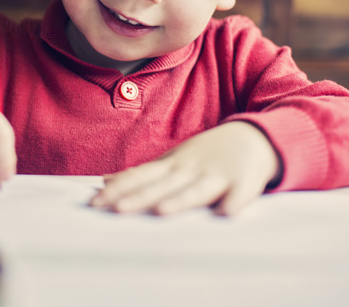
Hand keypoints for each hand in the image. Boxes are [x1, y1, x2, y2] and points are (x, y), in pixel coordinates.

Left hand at [90, 122, 280, 215]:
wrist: (254, 135)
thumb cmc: (207, 153)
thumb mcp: (172, 159)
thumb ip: (142, 173)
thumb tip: (106, 181)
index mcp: (172, 164)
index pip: (140, 176)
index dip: (118, 188)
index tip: (95, 200)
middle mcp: (191, 168)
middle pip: (161, 185)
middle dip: (138, 197)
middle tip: (113, 209)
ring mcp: (217, 174)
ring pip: (195, 190)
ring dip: (179, 200)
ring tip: (161, 211)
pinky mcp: (245, 182)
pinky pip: (240, 195)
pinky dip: (234, 203)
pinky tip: (226, 213)